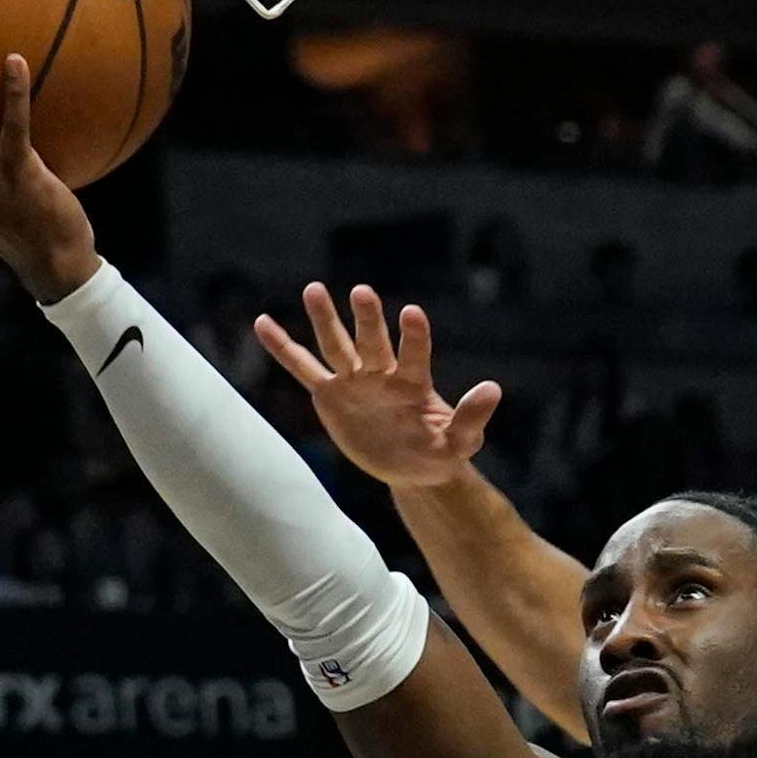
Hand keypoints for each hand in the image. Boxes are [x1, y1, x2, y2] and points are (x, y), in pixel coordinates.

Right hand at [255, 284, 502, 488]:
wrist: (413, 467)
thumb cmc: (439, 452)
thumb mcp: (460, 442)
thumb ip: (472, 418)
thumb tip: (493, 388)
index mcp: (413, 383)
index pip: (414, 354)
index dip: (414, 335)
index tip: (411, 313)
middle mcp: (381, 375)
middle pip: (372, 343)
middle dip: (367, 320)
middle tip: (362, 292)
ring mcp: (354, 383)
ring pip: (336, 346)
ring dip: (324, 319)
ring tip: (314, 289)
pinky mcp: (330, 396)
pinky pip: (303, 369)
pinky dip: (283, 348)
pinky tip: (263, 323)